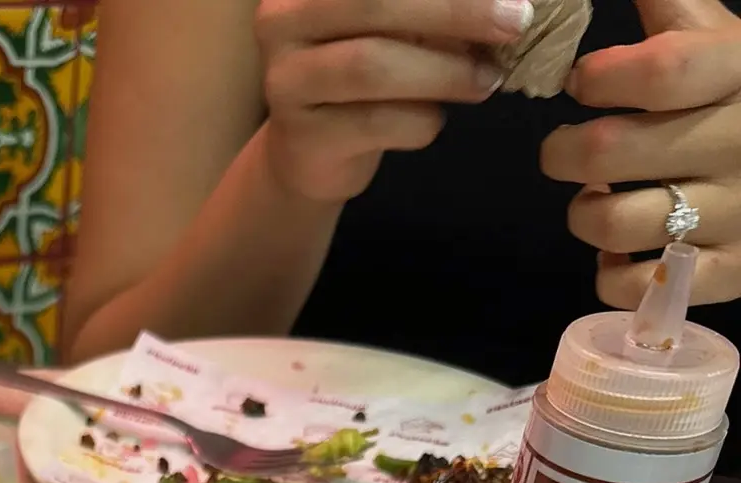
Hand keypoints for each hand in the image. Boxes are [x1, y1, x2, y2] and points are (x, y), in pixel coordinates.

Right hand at [257, 0, 533, 202]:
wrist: (310, 151)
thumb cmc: (362, 65)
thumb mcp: (395, 16)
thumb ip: (433, 3)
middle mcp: (283, 19)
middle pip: (377, 2)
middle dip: (457, 10)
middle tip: (516, 21)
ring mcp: (285, 81)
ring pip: (372, 66)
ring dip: (444, 72)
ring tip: (487, 80)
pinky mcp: (302, 137)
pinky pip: (374, 124)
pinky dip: (421, 122)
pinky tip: (437, 119)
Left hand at [545, 0, 740, 305]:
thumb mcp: (722, 40)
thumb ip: (670, 14)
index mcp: (738, 70)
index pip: (660, 70)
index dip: (600, 78)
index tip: (582, 83)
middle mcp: (739, 142)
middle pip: (610, 152)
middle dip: (563, 152)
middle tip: (565, 148)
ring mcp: (735, 212)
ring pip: (614, 224)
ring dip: (584, 213)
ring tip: (595, 197)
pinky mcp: (730, 271)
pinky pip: (637, 286)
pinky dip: (610, 273)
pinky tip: (620, 249)